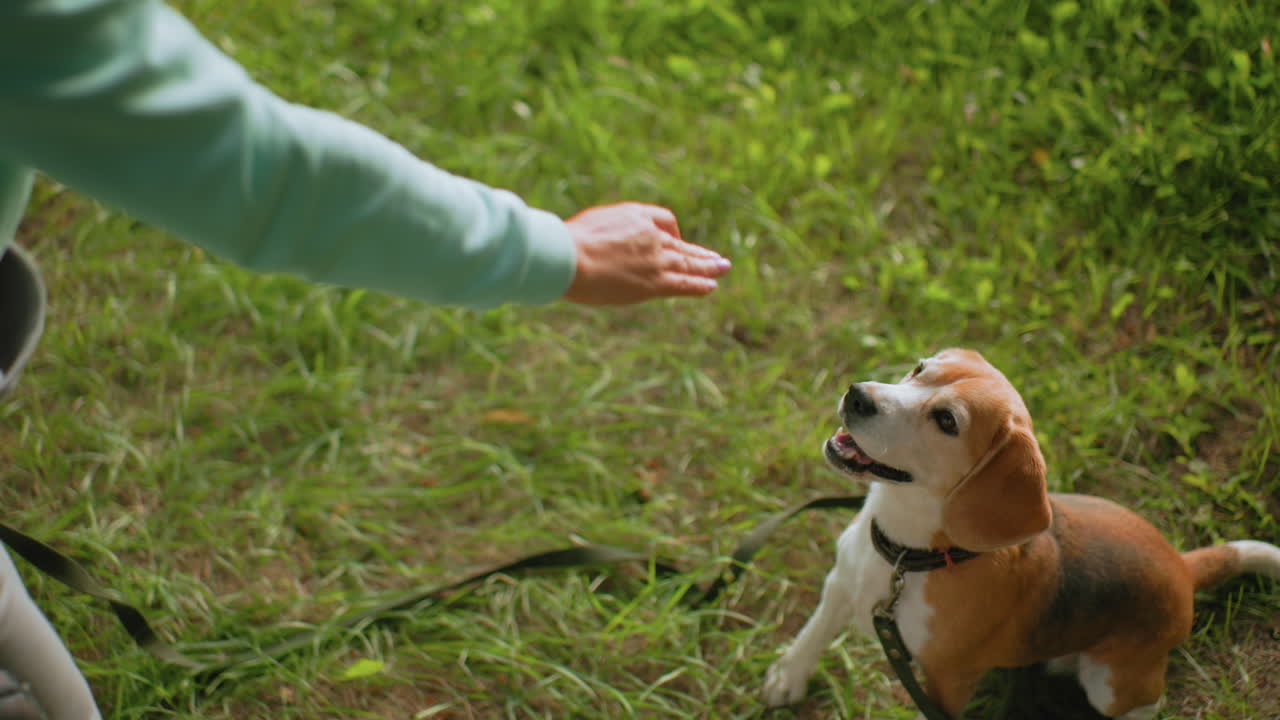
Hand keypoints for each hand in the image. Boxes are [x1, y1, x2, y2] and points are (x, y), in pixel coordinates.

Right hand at [562, 202, 730, 304]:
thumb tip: (595, 240)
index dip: (672, 231)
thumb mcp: (587, 225)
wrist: (569, 257)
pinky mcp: (654, 283)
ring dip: (708, 267)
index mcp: (635, 216)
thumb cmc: (566, 243)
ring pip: (688, 262)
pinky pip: (684, 283)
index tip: (676, 238)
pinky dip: (699, 285)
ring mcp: (655, 260)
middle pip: (681, 243)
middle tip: (716, 257)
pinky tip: (711, 286)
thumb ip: (601, 232)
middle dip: (699, 252)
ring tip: (723, 268)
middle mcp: (651, 236)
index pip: (663, 220)